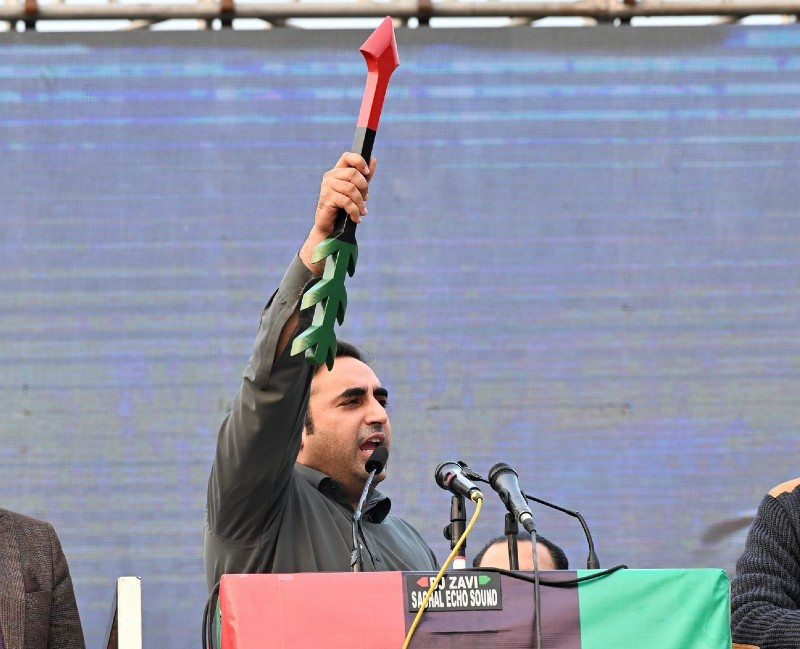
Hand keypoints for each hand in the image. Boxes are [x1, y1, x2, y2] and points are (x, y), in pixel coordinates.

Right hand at [301, 153, 376, 273]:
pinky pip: (347, 202)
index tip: (366, 172)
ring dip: (360, 203)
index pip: (348, 156)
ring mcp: (327, 187)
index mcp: (337, 171)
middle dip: (363, 188)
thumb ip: (364, 177)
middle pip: (353, 174)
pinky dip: (355, 212)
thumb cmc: (343, 208)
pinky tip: (356, 218)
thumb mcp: (357, 191)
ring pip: (351, 189)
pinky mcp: (327, 198)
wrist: (330, 228)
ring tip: (361, 212)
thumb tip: (373, 160)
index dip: (359, 161)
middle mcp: (330, 176)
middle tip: (365, 199)